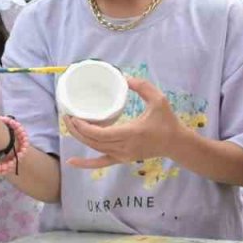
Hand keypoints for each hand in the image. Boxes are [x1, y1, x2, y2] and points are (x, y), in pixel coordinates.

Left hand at [65, 77, 182, 169]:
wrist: (176, 143)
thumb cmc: (167, 121)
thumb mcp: (159, 100)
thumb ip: (143, 87)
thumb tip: (124, 78)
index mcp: (130, 133)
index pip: (99, 133)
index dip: (83, 126)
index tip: (73, 115)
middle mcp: (123, 147)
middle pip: (92, 141)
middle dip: (76, 129)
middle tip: (67, 115)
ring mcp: (122, 155)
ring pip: (94, 148)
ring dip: (79, 138)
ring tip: (69, 125)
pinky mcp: (122, 159)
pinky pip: (101, 163)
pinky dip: (86, 164)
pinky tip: (71, 162)